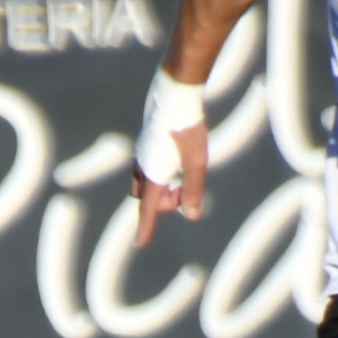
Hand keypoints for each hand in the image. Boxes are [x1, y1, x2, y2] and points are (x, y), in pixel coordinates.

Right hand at [131, 122, 207, 247]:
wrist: (174, 92)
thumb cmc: (188, 128)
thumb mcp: (197, 162)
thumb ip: (193, 190)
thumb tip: (191, 216)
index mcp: (153, 172)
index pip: (148, 207)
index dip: (146, 227)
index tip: (140, 245)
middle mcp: (142, 164)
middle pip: (145, 197)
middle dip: (162, 202)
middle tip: (184, 191)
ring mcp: (141, 152)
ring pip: (143, 181)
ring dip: (159, 188)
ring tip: (181, 176)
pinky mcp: (145, 142)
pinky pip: (145, 166)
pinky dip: (159, 173)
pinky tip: (176, 160)